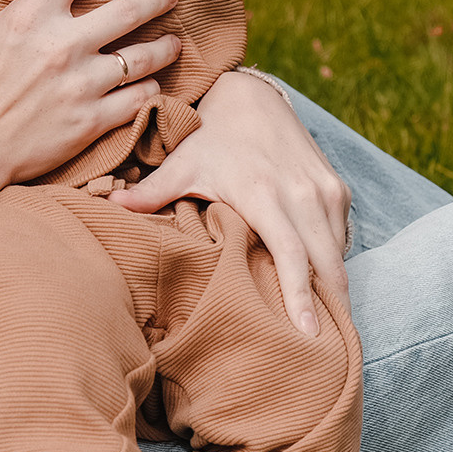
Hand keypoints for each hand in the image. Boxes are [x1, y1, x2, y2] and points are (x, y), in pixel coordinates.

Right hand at [0, 0, 181, 225]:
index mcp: (29, 16)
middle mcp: (63, 46)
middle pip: (129, 10)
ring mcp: (82, 86)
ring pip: (143, 57)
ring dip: (165, 45)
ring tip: (174, 40)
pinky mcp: (91, 122)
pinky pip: (138, 99)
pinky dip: (151, 88)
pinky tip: (155, 82)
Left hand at [109, 71, 348, 335]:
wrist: (251, 96)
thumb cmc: (211, 138)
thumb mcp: (182, 163)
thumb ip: (151, 191)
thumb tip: (110, 208)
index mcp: (265, 194)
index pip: (292, 255)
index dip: (301, 297)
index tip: (310, 335)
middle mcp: (303, 193)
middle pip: (327, 264)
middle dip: (332, 309)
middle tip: (328, 354)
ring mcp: (326, 190)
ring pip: (339, 253)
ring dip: (336, 291)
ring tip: (330, 332)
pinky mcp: (337, 188)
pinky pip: (341, 236)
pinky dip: (335, 264)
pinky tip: (327, 293)